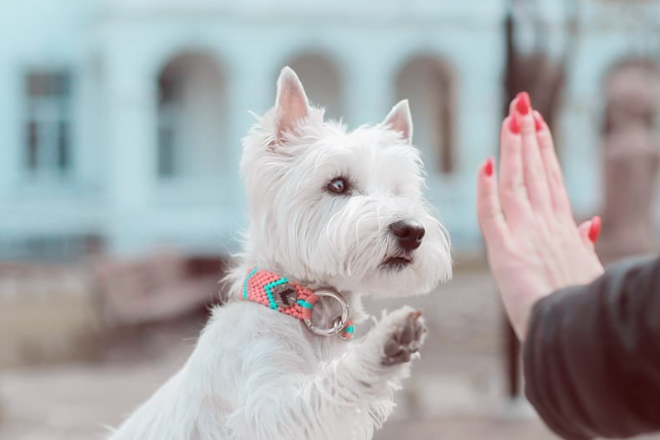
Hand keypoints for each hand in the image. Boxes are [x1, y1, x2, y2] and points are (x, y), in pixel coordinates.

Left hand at [476, 92, 604, 339]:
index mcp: (563, 229)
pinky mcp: (507, 253)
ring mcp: (527, 236)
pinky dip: (487, 190)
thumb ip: (583, 243)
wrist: (578, 336)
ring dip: (513, 148)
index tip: (536, 123)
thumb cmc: (583, 308)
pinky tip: (484, 164)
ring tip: (510, 117)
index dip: (542, 149)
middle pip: (534, 172)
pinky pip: (492, 216)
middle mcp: (545, 225)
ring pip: (516, 182)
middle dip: (527, 135)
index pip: (550, 179)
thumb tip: (589, 220)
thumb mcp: (586, 270)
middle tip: (521, 103)